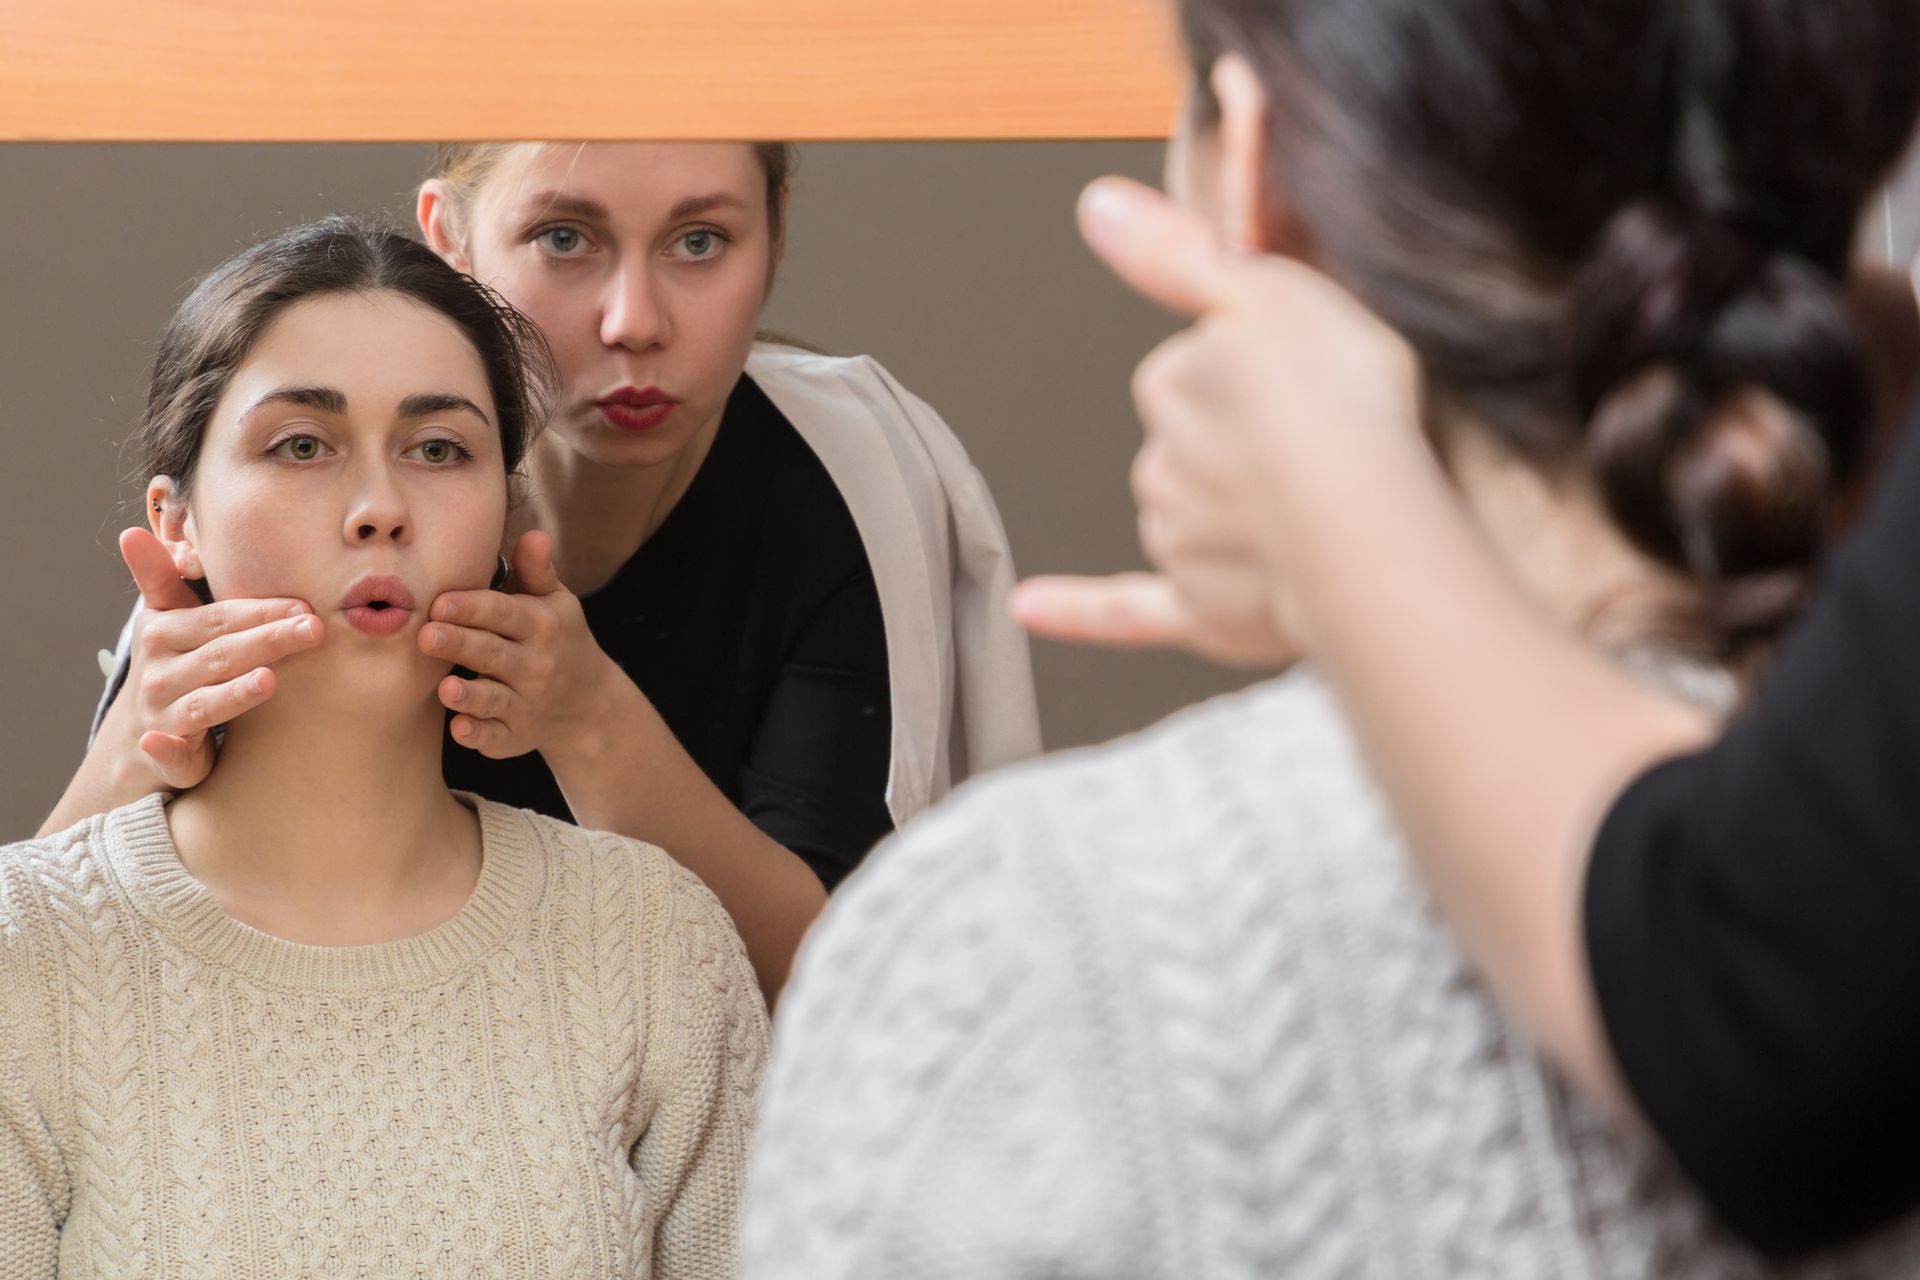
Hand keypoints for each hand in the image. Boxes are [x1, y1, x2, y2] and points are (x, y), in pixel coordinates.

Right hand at [110, 527, 323, 787]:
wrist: (140, 735)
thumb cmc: (175, 665)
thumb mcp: (166, 618)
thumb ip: (162, 576)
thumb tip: (130, 532)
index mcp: (165, 631)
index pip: (220, 618)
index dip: (260, 611)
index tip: (304, 607)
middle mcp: (161, 670)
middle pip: (222, 654)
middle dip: (268, 641)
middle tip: (315, 629)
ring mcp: (162, 711)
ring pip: (204, 702)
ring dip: (233, 692)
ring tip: (268, 680)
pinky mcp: (166, 751)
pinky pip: (166, 751)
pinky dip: (166, 748)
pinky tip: (167, 741)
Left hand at [422, 530, 620, 760]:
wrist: (587, 703)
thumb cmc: (556, 638)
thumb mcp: (555, 602)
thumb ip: (536, 571)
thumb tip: (533, 535)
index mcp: (542, 626)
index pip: (504, 613)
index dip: (473, 607)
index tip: (440, 602)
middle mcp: (536, 666)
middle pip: (492, 653)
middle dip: (460, 644)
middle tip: (426, 636)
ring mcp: (526, 704)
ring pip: (494, 699)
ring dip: (470, 695)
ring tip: (445, 688)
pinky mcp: (514, 736)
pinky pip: (495, 737)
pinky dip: (479, 734)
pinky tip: (460, 727)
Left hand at [1017, 177, 1423, 663]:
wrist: (1368, 529)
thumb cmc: (1340, 406)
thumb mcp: (1264, 287)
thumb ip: (1175, 250)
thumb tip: (1097, 207)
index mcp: (1174, 384)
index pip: (1192, 367)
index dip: (1253, 369)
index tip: (1301, 376)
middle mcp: (1162, 466)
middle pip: (1193, 446)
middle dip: (1249, 446)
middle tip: (1325, 446)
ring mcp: (1179, 542)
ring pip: (1188, 521)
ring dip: (1234, 517)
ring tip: (1318, 512)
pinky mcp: (1203, 612)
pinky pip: (1125, 612)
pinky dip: (1076, 611)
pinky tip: (1031, 607)